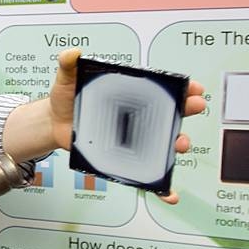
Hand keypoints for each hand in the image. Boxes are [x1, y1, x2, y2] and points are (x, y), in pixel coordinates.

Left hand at [46, 48, 206, 203]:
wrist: (54, 124)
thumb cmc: (66, 99)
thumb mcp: (67, 79)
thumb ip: (68, 64)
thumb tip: (72, 54)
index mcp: (129, 94)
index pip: (160, 89)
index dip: (180, 88)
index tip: (192, 87)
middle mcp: (136, 115)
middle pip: (168, 113)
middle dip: (186, 110)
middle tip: (194, 107)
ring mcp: (132, 137)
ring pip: (163, 143)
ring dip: (177, 144)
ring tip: (180, 143)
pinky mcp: (123, 157)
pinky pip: (146, 173)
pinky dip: (161, 187)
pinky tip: (170, 194)